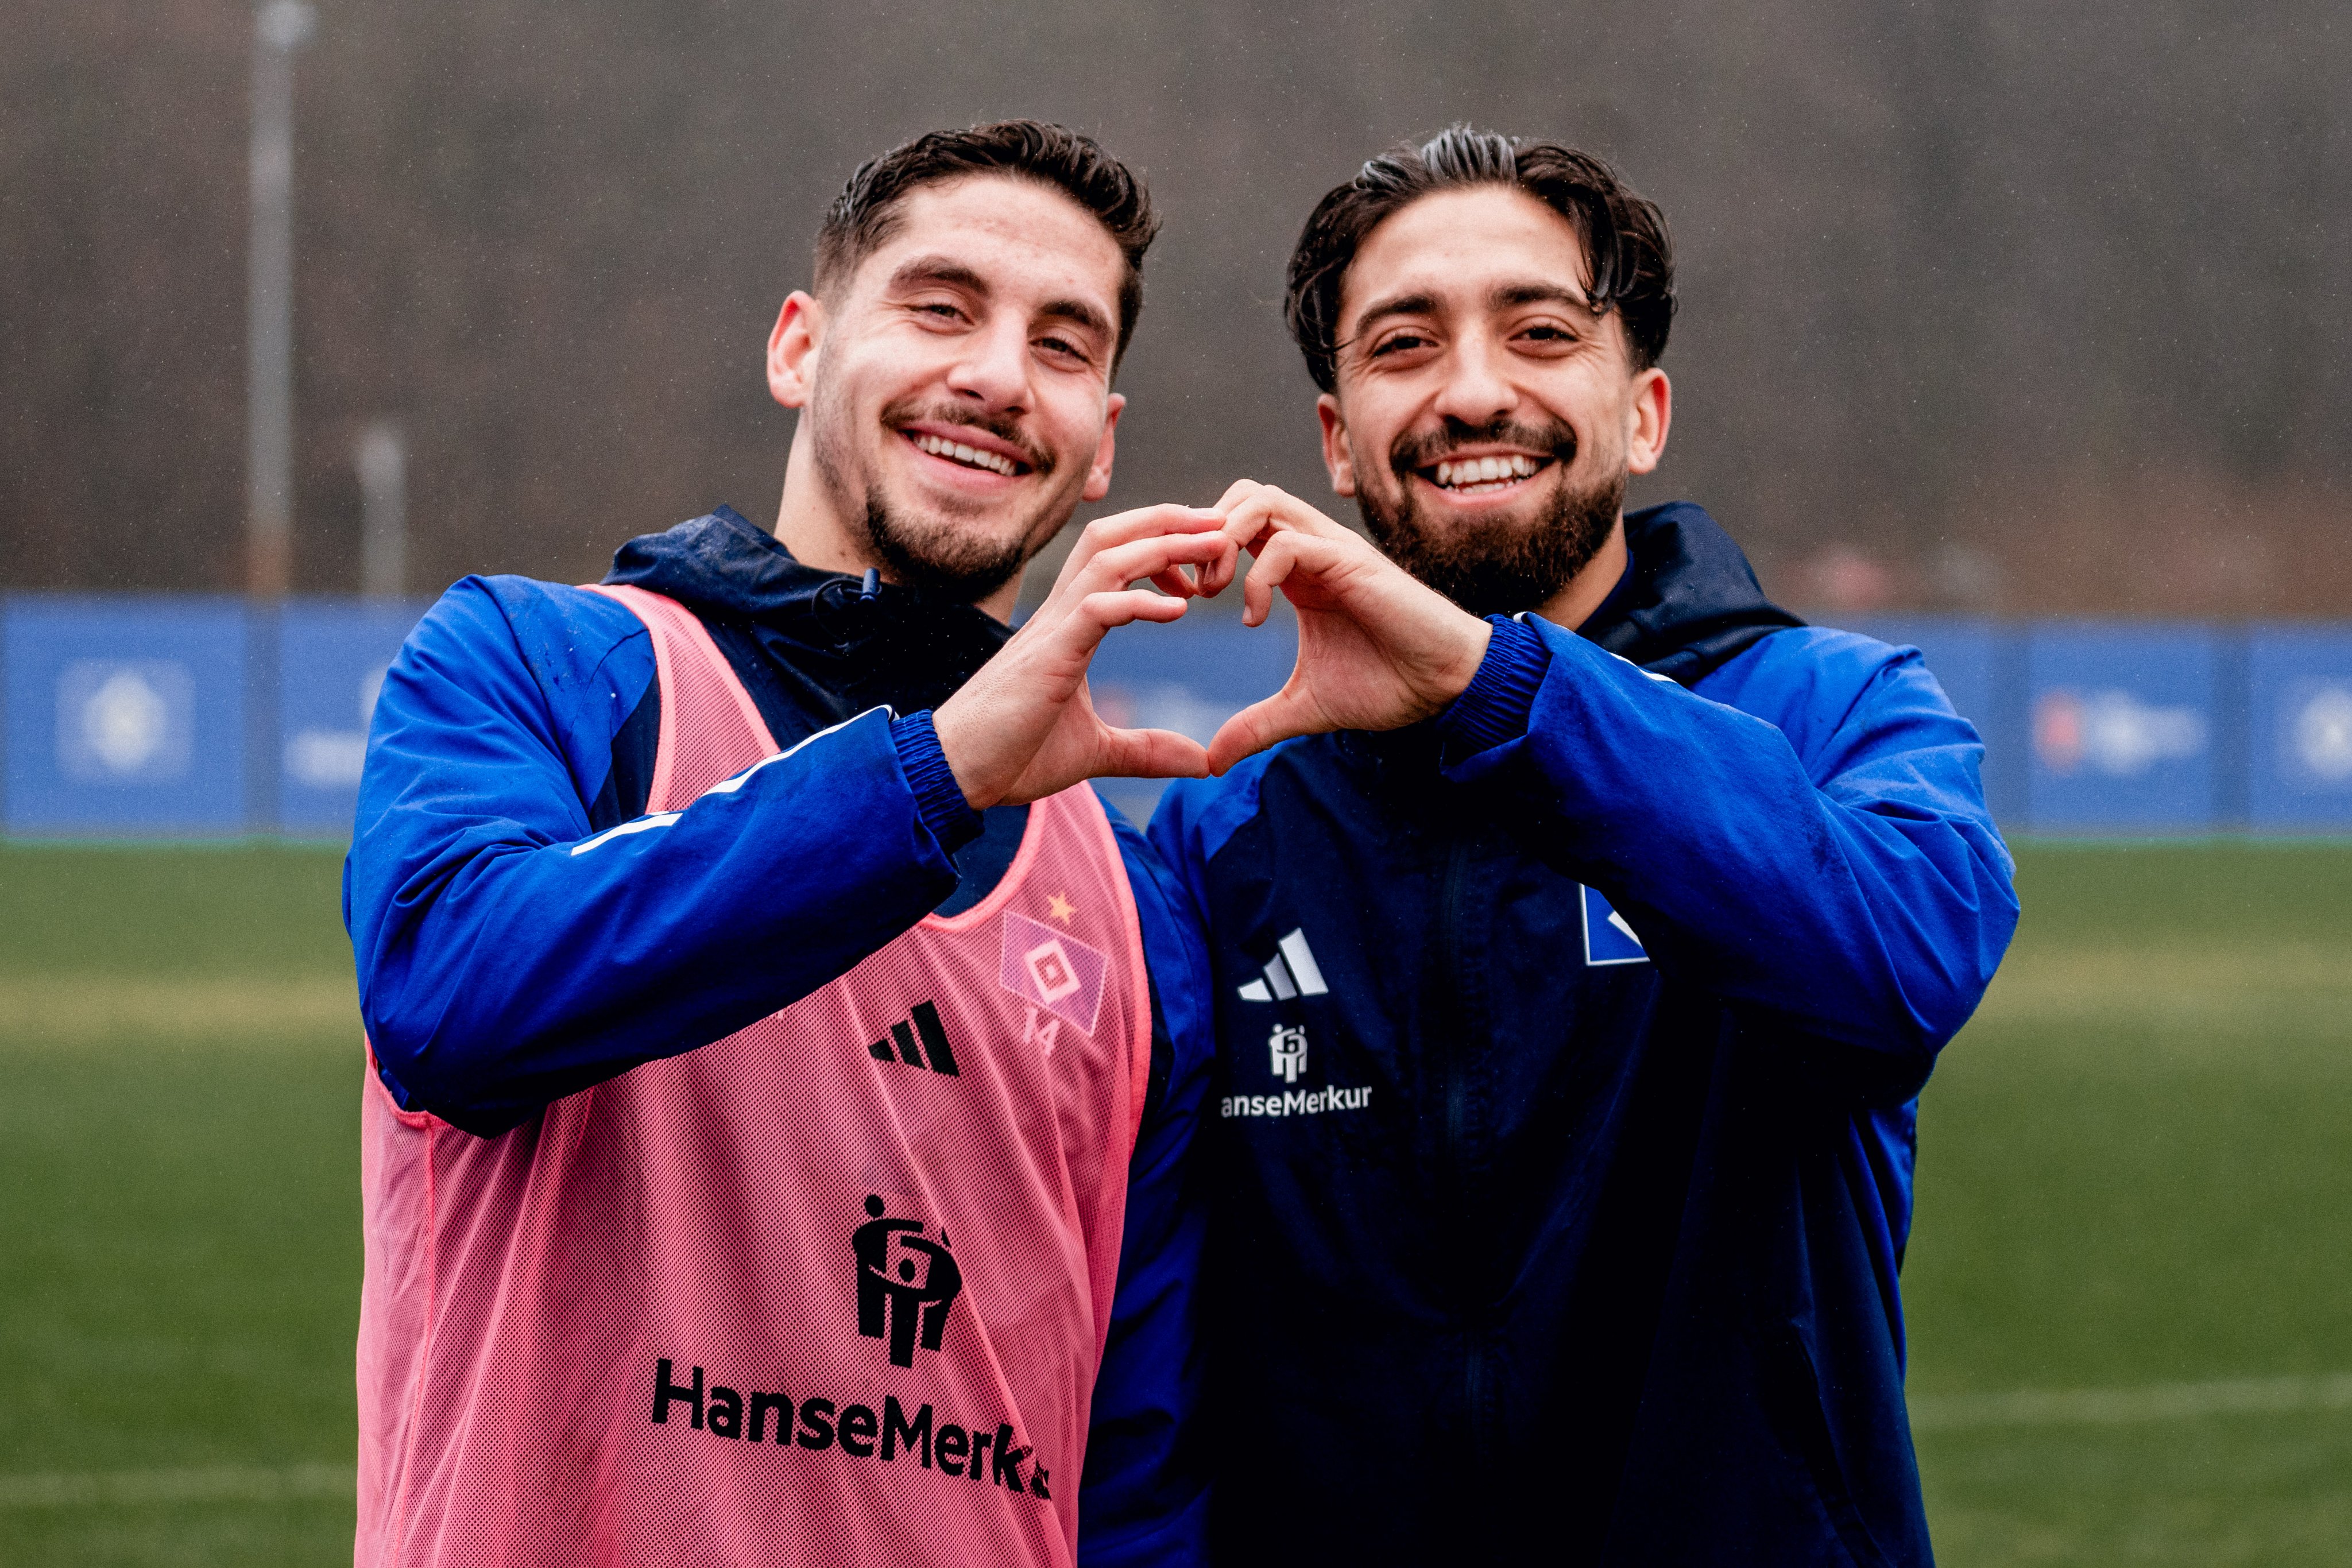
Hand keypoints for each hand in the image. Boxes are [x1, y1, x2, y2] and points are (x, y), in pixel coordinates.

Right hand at [933, 506, 1238, 807]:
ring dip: (1165, 544)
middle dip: (1168, 519)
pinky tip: (1180, 608)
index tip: (1206, 557)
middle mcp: (1060, 614)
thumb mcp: (1096, 752)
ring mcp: (1053, 629)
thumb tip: (1202, 763)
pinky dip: (1140, 601)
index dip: (1162, 544)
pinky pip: (1098, 608)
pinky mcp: (1050, 655)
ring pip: (1108, 557)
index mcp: (1069, 625)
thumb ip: (1146, 750)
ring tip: (1215, 543)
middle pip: (1112, 536)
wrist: (957, 773)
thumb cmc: (1013, 755)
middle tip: (1222, 522)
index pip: (1115, 558)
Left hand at [1204, 481, 1491, 773]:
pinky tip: (1254, 619)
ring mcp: (1330, 550)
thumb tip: (1212, 760)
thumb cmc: (1387, 685)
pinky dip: (1257, 576)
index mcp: (1296, 571)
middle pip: (1241, 496)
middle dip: (1203, 533)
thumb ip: (1256, 725)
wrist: (1445, 685)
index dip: (1200, 551)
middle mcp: (1310, 548)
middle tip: (1196, 588)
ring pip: (1260, 500)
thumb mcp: (1305, 708)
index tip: (1186, 598)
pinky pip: (1287, 543)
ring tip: (1217, 591)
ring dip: (1224, 539)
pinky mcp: (1349, 562)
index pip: (1236, 525)